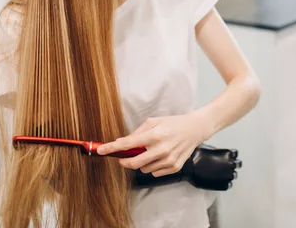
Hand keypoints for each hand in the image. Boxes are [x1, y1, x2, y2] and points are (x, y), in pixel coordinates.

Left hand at [97, 112, 211, 176]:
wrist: (195, 129)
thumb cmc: (173, 123)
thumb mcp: (154, 121)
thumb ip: (137, 132)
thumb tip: (123, 143)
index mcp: (154, 135)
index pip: (128, 144)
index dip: (112, 148)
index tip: (100, 151)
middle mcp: (161, 149)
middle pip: (134, 163)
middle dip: (124, 161)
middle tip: (122, 158)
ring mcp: (169, 160)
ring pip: (143, 169)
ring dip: (141, 163)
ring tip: (149, 152)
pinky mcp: (174, 167)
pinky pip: (154, 172)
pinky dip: (152, 166)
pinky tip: (159, 157)